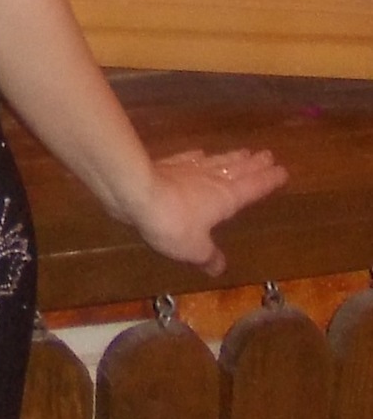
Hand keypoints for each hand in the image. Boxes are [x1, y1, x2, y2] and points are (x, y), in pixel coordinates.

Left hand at [128, 146, 288, 276]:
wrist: (135, 190)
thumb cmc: (173, 223)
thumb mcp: (195, 249)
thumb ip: (208, 256)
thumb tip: (219, 266)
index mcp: (225, 198)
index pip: (253, 188)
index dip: (268, 181)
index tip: (283, 171)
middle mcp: (210, 179)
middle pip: (236, 169)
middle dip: (253, 164)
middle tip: (267, 155)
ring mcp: (187, 169)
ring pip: (216, 161)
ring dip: (231, 158)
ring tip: (243, 152)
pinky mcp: (166, 166)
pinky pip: (189, 160)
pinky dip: (199, 157)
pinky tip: (200, 154)